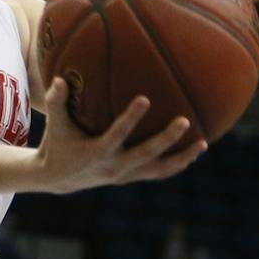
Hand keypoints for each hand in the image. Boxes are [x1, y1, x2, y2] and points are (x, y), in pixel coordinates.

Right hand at [32, 78, 203, 194]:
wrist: (60, 178)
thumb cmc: (58, 144)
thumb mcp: (55, 125)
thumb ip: (56, 102)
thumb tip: (58, 79)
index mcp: (97, 153)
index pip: (117, 135)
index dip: (131, 119)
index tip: (145, 99)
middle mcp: (115, 168)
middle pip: (146, 154)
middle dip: (166, 139)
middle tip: (184, 121)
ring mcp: (126, 175)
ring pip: (159, 169)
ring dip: (182, 158)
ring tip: (203, 143)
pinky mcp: (132, 177)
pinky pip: (159, 172)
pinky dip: (178, 163)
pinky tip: (195, 150)